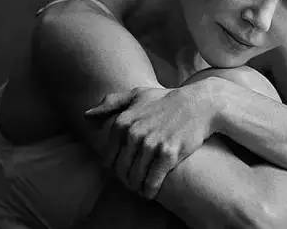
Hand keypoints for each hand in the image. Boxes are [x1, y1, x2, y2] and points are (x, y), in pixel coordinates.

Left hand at [84, 84, 216, 198]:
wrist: (199, 104)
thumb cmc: (166, 100)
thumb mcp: (137, 95)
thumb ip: (111, 103)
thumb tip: (86, 116)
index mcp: (122, 122)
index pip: (109, 158)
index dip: (116, 168)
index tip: (125, 170)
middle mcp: (134, 133)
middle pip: (121, 171)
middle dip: (126, 179)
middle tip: (134, 182)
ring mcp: (151, 144)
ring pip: (135, 178)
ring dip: (137, 187)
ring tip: (141, 188)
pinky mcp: (168, 154)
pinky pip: (152, 181)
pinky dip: (149, 190)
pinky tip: (151, 192)